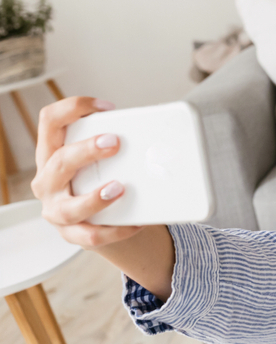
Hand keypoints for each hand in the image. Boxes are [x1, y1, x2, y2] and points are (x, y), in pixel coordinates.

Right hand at [32, 96, 142, 246]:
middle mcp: (47, 180)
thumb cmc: (102, 179)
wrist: (104, 221)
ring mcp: (56, 209)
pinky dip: (116, 230)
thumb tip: (159, 135)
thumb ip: (115, 145)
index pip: (50, 121)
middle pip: (59, 161)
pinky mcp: (71, 234)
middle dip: (87, 150)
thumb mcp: (103, 159)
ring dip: (95, 199)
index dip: (73, 108)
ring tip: (120, 188)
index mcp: (52, 153)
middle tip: (115, 142)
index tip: (107, 107)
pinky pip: (92, 235)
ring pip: (69, 207)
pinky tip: (136, 223)